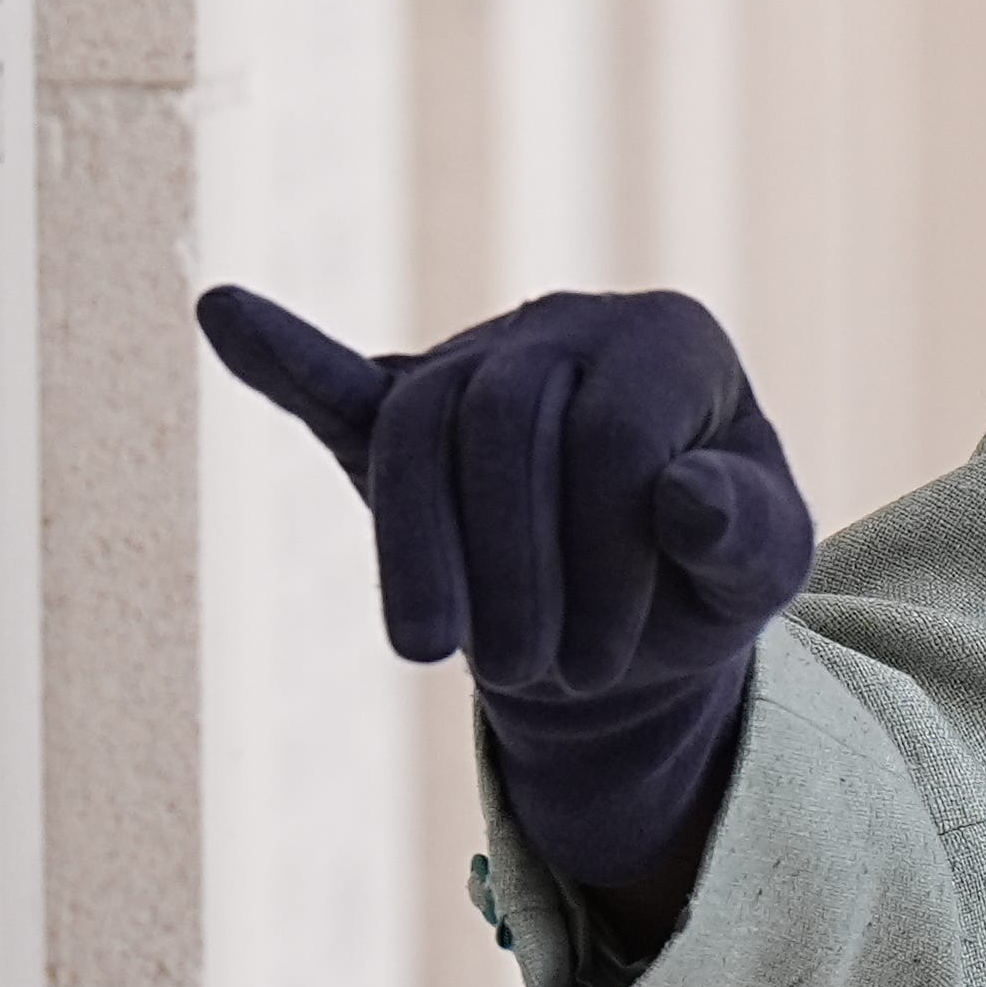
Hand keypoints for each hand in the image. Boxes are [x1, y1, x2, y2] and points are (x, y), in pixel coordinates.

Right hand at [195, 282, 816, 890]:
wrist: (631, 613)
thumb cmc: (705, 576)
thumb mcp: (763, 572)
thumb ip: (749, 535)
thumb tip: (687, 499)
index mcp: (671, 343)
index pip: (614, 430)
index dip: (604, 559)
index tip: (607, 661)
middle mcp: (569, 326)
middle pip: (504, 418)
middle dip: (512, 564)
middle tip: (535, 674)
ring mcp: (477, 359)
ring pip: (415, 426)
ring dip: (417, 549)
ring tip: (427, 652)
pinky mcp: (400, 410)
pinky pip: (337, 380)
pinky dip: (280, 355)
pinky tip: (222, 312)